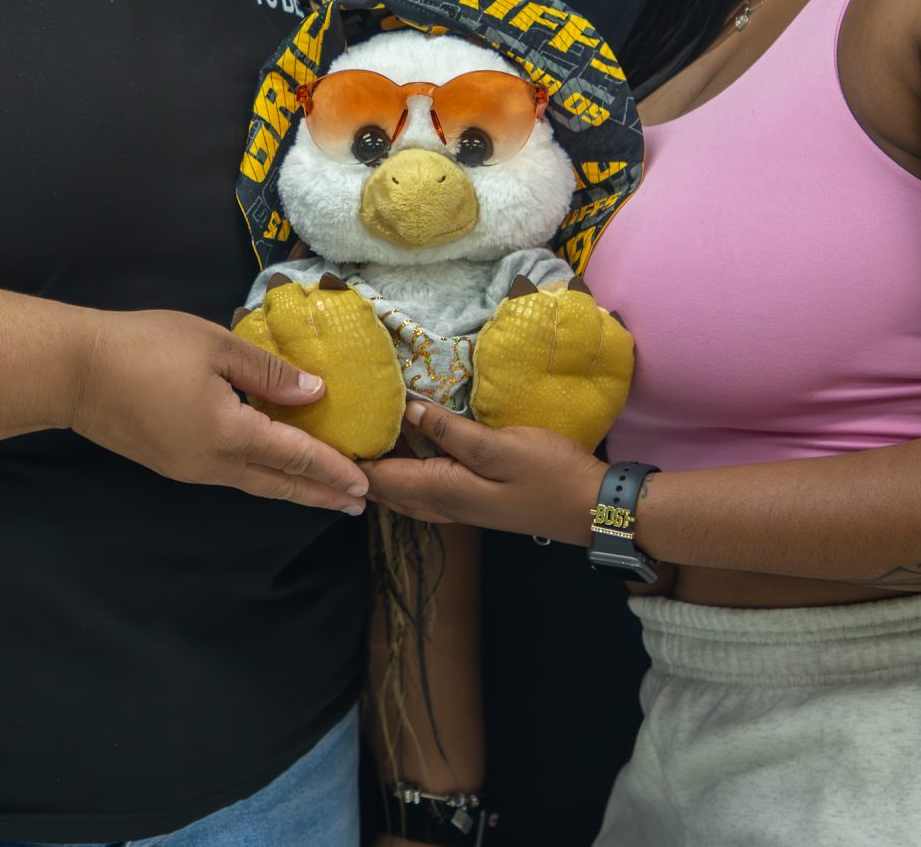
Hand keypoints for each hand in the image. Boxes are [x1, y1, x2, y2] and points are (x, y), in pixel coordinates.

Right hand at [67, 309, 369, 514]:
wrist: (74, 373)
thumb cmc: (145, 348)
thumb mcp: (214, 345)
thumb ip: (268, 372)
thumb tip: (315, 393)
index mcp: (230, 434)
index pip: (295, 456)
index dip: (333, 469)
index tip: (365, 484)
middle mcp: (213, 464)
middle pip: (278, 484)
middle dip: (320, 493)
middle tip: (357, 504)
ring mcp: (190, 469)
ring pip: (254, 484)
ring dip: (292, 488)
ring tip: (323, 491)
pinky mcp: (172, 464)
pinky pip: (230, 476)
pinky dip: (262, 476)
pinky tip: (271, 467)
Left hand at [363, 400, 606, 545]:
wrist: (589, 508)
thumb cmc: (548, 473)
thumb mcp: (499, 445)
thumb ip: (450, 431)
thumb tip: (407, 412)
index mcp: (441, 490)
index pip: (379, 478)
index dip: (351, 456)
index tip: (331, 427)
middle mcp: (441, 505)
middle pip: (385, 489)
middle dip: (359, 465)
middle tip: (342, 428)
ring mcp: (457, 507)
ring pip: (404, 491)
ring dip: (382, 469)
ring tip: (366, 434)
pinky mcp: (472, 501)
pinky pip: (423, 488)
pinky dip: (406, 470)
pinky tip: (409, 447)